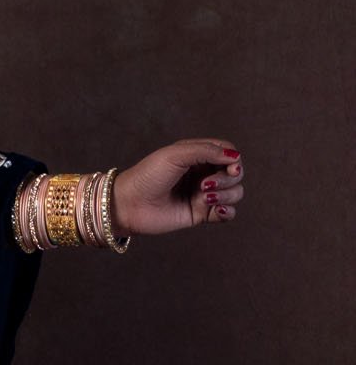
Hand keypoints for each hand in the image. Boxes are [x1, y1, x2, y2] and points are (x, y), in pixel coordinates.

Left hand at [109, 138, 246, 236]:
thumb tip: (235, 157)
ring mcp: (203, 194)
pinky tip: (217, 210)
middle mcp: (203, 173)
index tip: (229, 166)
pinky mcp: (201, 214)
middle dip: (227, 179)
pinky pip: (227, 213)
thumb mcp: (176, 154)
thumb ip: (207, 151)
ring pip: (235, 192)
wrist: (129, 204)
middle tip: (205, 185)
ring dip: (227, 195)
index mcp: (198, 155)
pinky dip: (228, 212)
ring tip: (204, 197)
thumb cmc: (148, 176)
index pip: (229, 153)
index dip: (234, 160)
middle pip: (236, 173)